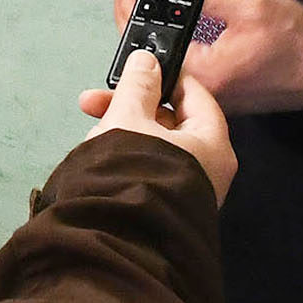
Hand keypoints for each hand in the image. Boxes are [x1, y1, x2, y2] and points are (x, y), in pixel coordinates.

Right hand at [79, 48, 234, 202]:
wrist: (119, 242)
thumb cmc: (132, 171)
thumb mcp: (129, 118)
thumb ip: (137, 85)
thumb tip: (147, 60)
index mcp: (212, 143)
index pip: (194, 95)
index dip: (163, 76)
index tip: (133, 69)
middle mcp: (208, 170)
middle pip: (170, 123)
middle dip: (129, 108)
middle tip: (91, 104)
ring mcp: (188, 193)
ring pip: (154, 149)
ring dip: (121, 135)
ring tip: (89, 138)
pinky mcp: (166, 211)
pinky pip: (148, 173)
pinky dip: (125, 161)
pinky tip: (97, 162)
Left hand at [119, 0, 302, 116]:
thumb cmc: (296, 41)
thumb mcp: (250, 6)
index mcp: (204, 75)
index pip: (150, 48)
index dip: (128, 17)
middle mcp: (203, 96)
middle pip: (150, 68)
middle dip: (130, 37)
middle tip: (123, 4)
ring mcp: (213, 102)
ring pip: (166, 77)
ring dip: (150, 50)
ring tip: (135, 20)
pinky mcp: (223, 100)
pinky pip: (185, 82)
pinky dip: (172, 60)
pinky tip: (166, 41)